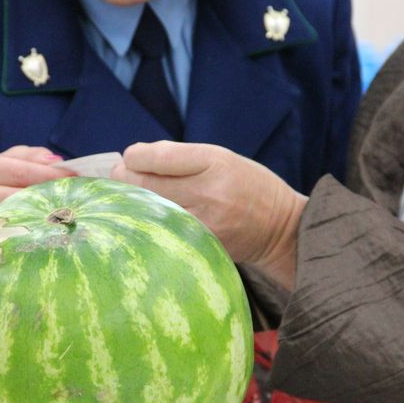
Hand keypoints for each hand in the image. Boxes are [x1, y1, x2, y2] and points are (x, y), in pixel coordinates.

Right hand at [0, 146, 75, 250]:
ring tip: (66, 218)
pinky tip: (45, 234)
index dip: (52, 175)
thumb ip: (31, 157)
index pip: (22, 171)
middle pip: (20, 195)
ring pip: (16, 219)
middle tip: (77, 202)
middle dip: (51, 198)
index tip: (76, 179)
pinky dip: (29, 236)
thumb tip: (56, 161)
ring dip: (43, 219)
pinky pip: (8, 239)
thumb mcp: (7, 164)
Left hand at [110, 141, 305, 289]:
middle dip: (125, 178)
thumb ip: (180, 158)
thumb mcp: (222, 158)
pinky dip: (148, 223)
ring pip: (148, 210)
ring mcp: (203, 223)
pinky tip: (148, 218)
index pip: (158, 157)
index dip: (134, 156)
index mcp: (215, 162)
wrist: (281, 228)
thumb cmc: (246, 186)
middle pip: (145, 184)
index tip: (131, 158)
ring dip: (132, 202)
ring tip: (132, 197)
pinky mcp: (200, 246)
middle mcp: (209, 192)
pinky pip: (161, 232)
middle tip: (122, 177)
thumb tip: (133, 160)